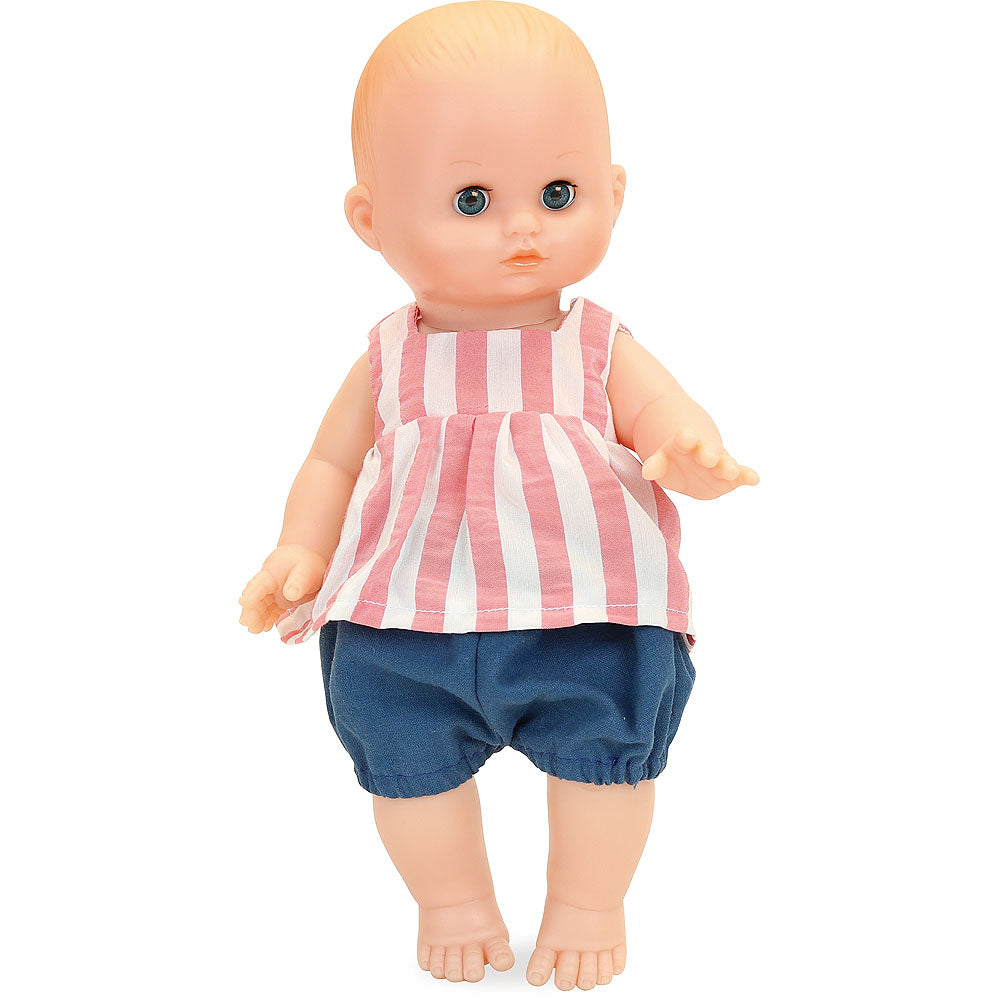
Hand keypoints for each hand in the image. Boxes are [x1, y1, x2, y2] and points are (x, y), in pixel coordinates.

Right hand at [238, 544, 326, 633]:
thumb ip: (298, 581)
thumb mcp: (306, 569)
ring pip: (261, 606)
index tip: (244, 604)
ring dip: (257, 617)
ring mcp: (273, 593)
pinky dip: (267, 619)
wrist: (308, 559)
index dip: (251, 594)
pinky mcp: (280, 601)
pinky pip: (271, 611)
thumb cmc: (306, 562)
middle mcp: (268, 584)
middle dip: (251, 611)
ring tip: (255, 630)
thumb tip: (291, 594)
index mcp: (271, 573)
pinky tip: (265, 627)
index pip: (258, 585)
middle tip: (249, 624)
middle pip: (256, 598)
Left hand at [641, 428, 758, 499]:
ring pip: (724, 463)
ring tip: (730, 469)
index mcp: (684, 443)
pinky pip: (740, 475)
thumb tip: (647, 471)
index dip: (685, 439)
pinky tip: (755, 478)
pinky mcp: (729, 476)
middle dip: (707, 454)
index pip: (684, 440)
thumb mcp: (660, 461)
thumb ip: (655, 465)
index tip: (685, 437)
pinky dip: (747, 476)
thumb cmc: (673, 458)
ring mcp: (718, 463)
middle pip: (707, 451)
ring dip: (726, 466)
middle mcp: (704, 451)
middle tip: (707, 456)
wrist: (693, 451)